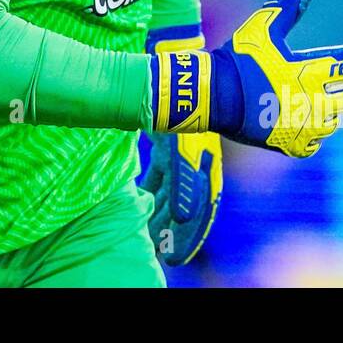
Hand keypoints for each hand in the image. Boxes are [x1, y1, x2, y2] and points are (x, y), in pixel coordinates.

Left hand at [141, 131, 222, 266]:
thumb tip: (184, 218)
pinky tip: (138, 200)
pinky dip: (150, 191)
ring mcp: (181, 158)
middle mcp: (195, 168)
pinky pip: (159, 178)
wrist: (179, 82)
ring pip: (170, 194)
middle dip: (171, 230)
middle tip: (158, 252)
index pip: (199, 213)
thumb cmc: (184, 119)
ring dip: (159, 213)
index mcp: (203, 172)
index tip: (174, 260)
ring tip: (145, 232)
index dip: (188, 238)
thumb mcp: (184, 153)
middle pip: (184, 208)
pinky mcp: (166, 149)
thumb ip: (184, 186)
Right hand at [150, 0, 342, 157]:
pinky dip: (316, 132)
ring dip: (336, 108)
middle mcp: (313, 101)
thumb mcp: (263, 25)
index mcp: (309, 71)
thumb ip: (289, 3)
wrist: (213, 95)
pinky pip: (316, 142)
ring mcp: (303, 126)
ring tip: (330, 99)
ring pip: (335, 120)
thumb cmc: (238, 57)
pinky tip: (310, 121)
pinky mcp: (290, 144)